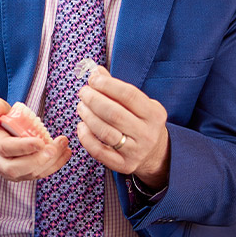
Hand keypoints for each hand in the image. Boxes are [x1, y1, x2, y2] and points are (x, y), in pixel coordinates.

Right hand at [0, 98, 70, 180]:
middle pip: (15, 168)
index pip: (4, 148)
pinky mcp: (19, 174)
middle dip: (37, 160)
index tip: (40, 141)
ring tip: (63, 146)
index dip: (23, 147)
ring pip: (29, 174)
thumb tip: (2, 109)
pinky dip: (54, 165)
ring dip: (50, 162)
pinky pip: (37, 174)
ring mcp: (8, 171)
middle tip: (53, 148)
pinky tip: (65, 153)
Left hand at [76, 67, 170, 189]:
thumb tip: (96, 71)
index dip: (107, 85)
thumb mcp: (139, 104)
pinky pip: (99, 151)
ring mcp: (135, 151)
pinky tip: (82, 126)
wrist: (154, 153)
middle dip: (94, 100)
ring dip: (87, 116)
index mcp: (154, 114)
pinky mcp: (123, 165)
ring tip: (81, 107)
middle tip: (83, 92)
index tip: (93, 79)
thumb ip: (117, 88)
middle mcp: (147, 133)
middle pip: (114, 114)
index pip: (129, 95)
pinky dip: (86, 137)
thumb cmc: (141, 121)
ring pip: (105, 132)